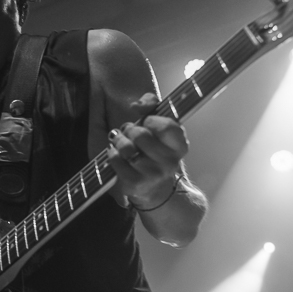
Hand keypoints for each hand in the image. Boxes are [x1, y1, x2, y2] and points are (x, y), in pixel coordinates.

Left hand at [106, 93, 188, 207]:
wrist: (152, 186)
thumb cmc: (153, 149)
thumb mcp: (158, 125)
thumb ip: (151, 104)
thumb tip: (137, 105)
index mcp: (180, 146)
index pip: (167, 127)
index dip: (151, 120)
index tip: (146, 121)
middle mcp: (170, 162)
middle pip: (141, 136)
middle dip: (130, 130)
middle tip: (129, 132)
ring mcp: (153, 175)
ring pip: (126, 149)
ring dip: (118, 141)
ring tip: (119, 141)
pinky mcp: (136, 184)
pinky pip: (116, 160)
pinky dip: (112, 154)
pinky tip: (116, 154)